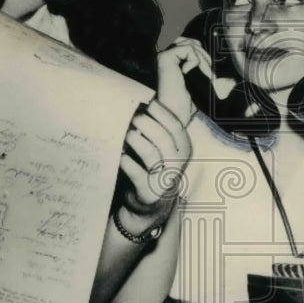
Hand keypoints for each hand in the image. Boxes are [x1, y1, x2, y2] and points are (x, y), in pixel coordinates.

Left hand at [117, 97, 192, 232]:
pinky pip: (136, 172)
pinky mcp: (149, 191)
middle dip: (146, 124)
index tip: (148, 103)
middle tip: (133, 118)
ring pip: (150, 153)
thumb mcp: (162, 147)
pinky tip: (121, 155)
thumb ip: (158, 126)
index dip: (162, 113)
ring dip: (135, 140)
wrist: (150, 204)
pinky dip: (126, 161)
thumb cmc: (153, 167)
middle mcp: (177, 164)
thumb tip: (145, 98)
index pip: (175, 127)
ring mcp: (164, 179)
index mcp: (183, 149)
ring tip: (126, 134)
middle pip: (163, 138)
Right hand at [156, 36, 212, 125]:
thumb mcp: (196, 84)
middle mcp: (165, 56)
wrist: (173, 114)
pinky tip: (187, 73)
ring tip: (204, 74)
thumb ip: (200, 70)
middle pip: (191, 42)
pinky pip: (188, 49)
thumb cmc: (183, 105)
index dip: (203, 56)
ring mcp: (163, 55)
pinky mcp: (165, 57)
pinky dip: (195, 60)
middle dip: (204, 55)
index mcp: (171, 62)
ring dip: (202, 59)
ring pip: (191, 44)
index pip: (190, 46)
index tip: (210, 74)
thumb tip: (218, 68)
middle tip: (210, 73)